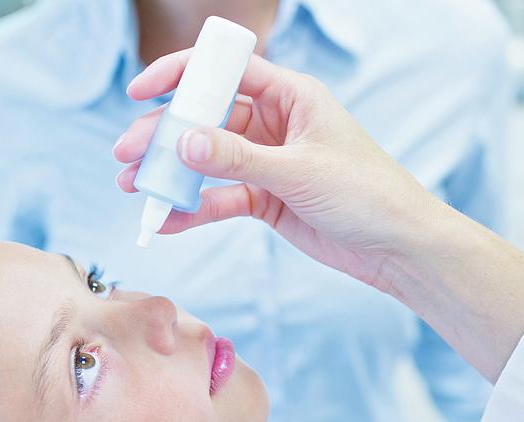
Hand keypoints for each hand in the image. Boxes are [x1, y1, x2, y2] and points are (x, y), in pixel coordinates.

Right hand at [114, 52, 438, 289]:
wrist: (397, 246)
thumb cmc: (366, 194)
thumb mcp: (299, 171)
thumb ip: (239, 157)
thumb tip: (183, 140)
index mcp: (293, 97)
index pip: (228, 72)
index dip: (183, 76)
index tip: (141, 90)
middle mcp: (277, 124)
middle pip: (209, 118)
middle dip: (166, 135)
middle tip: (127, 155)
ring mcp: (270, 162)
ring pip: (209, 161)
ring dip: (173, 174)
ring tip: (134, 187)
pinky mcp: (268, 199)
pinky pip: (222, 198)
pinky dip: (196, 209)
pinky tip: (166, 220)